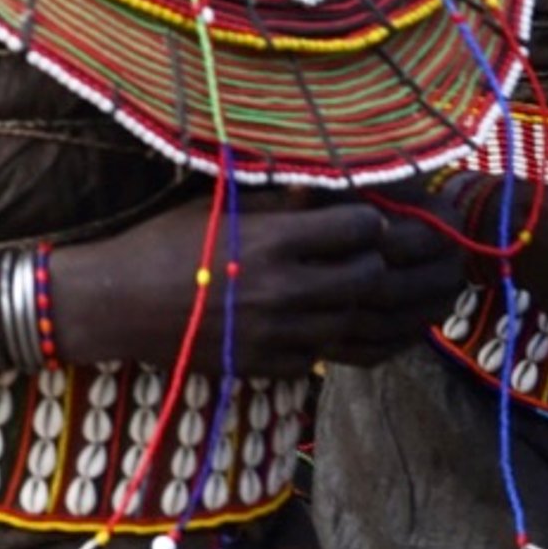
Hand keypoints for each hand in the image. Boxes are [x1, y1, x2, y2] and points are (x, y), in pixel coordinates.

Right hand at [57, 195, 466, 378]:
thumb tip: (337, 183)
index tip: (384, 215)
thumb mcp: (224, 205)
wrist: (116, 303)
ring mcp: (276, 334)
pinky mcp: (268, 366)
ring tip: (431, 299)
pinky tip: (386, 335)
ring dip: (400, 311)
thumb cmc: (166, 242)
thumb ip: (282, 202)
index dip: (380, 221)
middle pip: (372, 280)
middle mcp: (281, 290)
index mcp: (272, 241)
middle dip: (401, 265)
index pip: (359, 229)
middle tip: (422, 255)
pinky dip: (363, 345)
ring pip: (362, 326)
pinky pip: (333, 358)